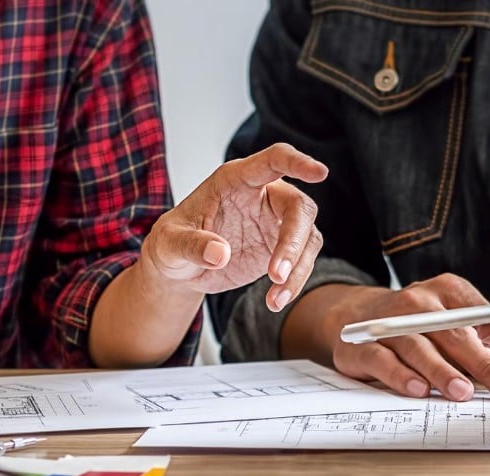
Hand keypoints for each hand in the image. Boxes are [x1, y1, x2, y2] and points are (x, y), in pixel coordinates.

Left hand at [140, 143, 328, 311]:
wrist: (179, 270)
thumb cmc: (171, 244)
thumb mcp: (169, 244)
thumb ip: (191, 245)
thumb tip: (218, 253)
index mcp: (234, 180)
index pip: (272, 160)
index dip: (297, 162)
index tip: (319, 172)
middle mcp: (261, 195)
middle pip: (298, 206)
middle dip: (293, 241)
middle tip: (276, 274)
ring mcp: (274, 221)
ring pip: (307, 236)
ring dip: (297, 268)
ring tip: (275, 298)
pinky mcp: (280, 247)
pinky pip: (302, 261)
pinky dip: (294, 282)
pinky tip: (276, 300)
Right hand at [315, 275, 489, 401]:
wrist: (354, 316)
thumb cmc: (417, 325)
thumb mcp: (456, 328)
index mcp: (451, 292)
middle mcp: (421, 303)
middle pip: (458, 335)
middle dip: (488, 365)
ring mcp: (391, 321)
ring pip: (420, 346)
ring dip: (443, 371)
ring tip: (463, 393)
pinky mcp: (364, 343)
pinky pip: (384, 359)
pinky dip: (400, 375)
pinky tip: (417, 390)